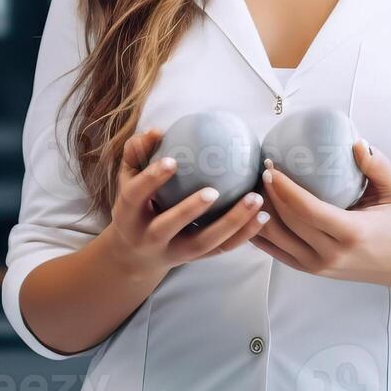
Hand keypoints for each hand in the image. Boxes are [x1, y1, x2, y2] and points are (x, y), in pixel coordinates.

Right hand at [101, 128, 268, 276]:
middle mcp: (149, 237)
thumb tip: (157, 131)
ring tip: (255, 199)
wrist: (135, 255)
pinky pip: (222, 249)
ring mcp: (174, 252)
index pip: (135, 196)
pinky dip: (244, 235)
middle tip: (215, 190)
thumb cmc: (136, 205)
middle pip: (168, 226)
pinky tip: (263, 216)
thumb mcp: (128, 179)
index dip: (151, 179)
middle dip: (190, 210)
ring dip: (232, 223)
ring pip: (203, 243)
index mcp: (128, 214)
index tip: (172, 161)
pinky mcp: (195, 259)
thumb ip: (138, 152)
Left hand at [252, 140, 390, 286]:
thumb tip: (356, 143)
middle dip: (268, 194)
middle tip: (260, 170)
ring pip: (276, 239)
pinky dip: (261, 232)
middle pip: (287, 222)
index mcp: (351, 232)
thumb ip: (378, 165)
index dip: (284, 188)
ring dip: (260, 213)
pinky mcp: (308, 270)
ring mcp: (317, 266)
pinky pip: (275, 252)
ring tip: (253, 188)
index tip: (271, 167)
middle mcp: (331, 253)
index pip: (307, 210)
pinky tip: (253, 212)